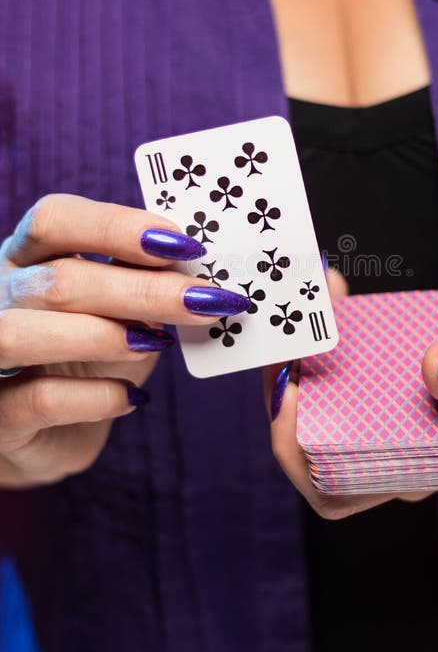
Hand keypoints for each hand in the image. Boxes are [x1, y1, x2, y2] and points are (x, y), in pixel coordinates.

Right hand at [0, 194, 250, 486]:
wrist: (46, 432)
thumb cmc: (89, 356)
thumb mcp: (120, 308)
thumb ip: (145, 280)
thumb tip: (201, 267)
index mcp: (27, 258)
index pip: (53, 219)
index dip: (116, 227)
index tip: (182, 244)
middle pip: (57, 281)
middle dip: (140, 290)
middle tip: (204, 300)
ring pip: (20, 334)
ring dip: (102, 336)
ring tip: (158, 343)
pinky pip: (38, 401)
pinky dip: (94, 397)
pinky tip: (132, 398)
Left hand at [266, 299, 437, 518]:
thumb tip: (434, 373)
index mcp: (420, 471)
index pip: (335, 487)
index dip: (298, 449)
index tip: (291, 390)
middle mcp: (391, 455)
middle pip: (308, 444)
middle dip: (283, 392)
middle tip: (286, 335)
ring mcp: (380, 424)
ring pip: (312, 407)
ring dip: (295, 362)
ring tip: (302, 307)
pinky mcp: (377, 391)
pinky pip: (333, 375)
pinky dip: (321, 342)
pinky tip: (327, 300)